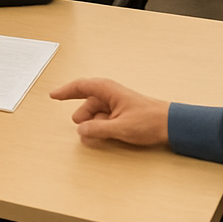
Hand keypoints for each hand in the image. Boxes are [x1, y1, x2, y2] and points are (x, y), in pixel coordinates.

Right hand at [50, 78, 169, 146]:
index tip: (52, 95)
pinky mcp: (121, 112)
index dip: (64, 91)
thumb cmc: (147, 121)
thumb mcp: (120, 128)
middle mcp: (109, 93)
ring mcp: (115, 103)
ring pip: (95, 112)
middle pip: (87, 102)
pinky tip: (104, 135)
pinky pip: (104, 117)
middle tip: (80, 127)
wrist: (170, 125)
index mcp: (106, 89)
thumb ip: (97, 129)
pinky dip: (101, 125)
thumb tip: (80, 129)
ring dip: (93, 123)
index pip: (79, 87)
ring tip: (94, 134)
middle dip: (82, 114)